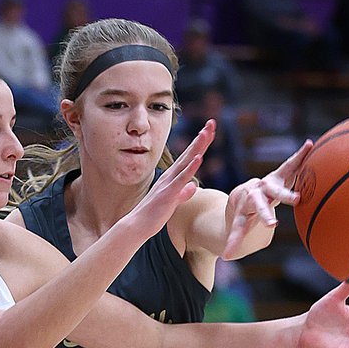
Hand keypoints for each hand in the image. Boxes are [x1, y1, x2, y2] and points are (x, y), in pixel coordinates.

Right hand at [130, 120, 215, 238]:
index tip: (209, 130)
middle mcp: (170, 176)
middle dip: (201, 138)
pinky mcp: (168, 194)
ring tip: (206, 133)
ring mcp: (169, 183)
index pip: (189, 157)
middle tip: (211, 122)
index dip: (200, 143)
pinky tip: (199, 158)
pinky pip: (181, 179)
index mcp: (172, 177)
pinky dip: (190, 168)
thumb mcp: (172, 202)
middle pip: (189, 154)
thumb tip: (193, 186)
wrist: (137, 225)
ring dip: (197, 147)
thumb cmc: (153, 215)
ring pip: (186, 162)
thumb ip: (183, 193)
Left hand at [223, 140, 312, 256]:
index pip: (253, 212)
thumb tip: (224, 257)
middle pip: (269, 195)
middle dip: (282, 196)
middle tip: (296, 200)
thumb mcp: (238, 226)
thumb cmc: (243, 214)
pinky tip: (310, 145)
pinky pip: (290, 165)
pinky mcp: (279, 175)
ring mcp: (269, 182)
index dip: (263, 217)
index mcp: (248, 204)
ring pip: (281, 178)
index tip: (273, 224)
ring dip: (295, 168)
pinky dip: (299, 156)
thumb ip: (233, 240)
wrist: (244, 196)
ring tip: (308, 158)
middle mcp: (258, 191)